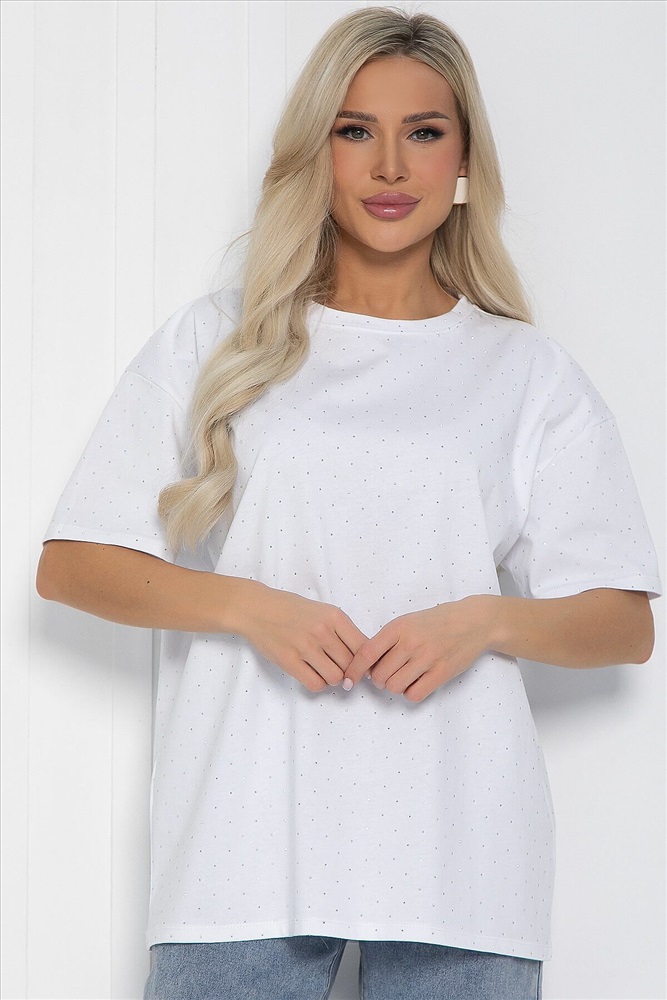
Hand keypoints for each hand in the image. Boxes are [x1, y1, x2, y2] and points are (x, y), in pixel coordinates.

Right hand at [237, 583, 367, 691]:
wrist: (257, 608)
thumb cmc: (291, 609)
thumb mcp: (322, 611)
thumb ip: (342, 631)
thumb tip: (363, 657)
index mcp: (334, 616)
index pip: (364, 647)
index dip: (366, 661)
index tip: (363, 667)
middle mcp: (322, 631)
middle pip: (351, 665)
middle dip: (348, 671)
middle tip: (339, 669)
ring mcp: (305, 646)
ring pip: (335, 677)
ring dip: (332, 678)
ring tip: (323, 669)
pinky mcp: (289, 660)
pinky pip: (315, 684)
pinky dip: (317, 683)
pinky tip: (311, 673)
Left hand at [343, 597, 492, 701]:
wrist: (472, 621)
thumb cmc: (436, 622)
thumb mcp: (407, 622)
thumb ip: (387, 641)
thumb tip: (366, 666)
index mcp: (399, 627)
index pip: (367, 653)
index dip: (354, 669)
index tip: (349, 679)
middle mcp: (411, 642)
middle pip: (379, 675)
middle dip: (379, 679)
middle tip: (388, 674)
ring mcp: (427, 658)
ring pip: (395, 686)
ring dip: (395, 686)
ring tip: (404, 676)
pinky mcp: (442, 672)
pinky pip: (414, 694)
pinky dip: (411, 693)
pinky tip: (416, 682)